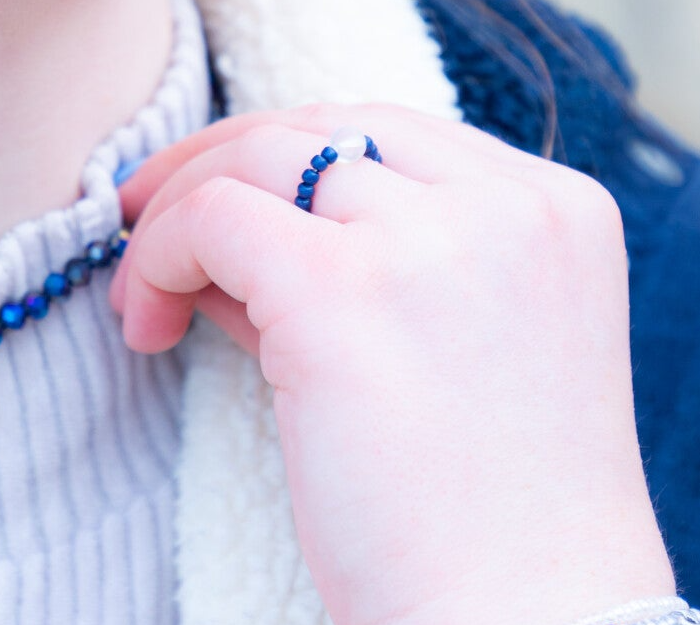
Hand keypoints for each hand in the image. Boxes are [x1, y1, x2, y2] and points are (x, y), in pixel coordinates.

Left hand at [108, 103, 675, 624]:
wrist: (524, 623)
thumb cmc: (482, 504)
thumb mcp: (446, 346)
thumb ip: (349, 267)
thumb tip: (225, 231)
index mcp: (555, 209)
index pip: (396, 136)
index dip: (297, 158)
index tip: (230, 200)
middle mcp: (509, 204)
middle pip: (329, 125)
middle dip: (225, 158)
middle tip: (150, 215)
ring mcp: (434, 239)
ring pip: (265, 151)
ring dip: (184, 205)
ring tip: (144, 290)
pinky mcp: (348, 291)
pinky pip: (218, 215)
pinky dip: (162, 251)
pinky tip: (146, 324)